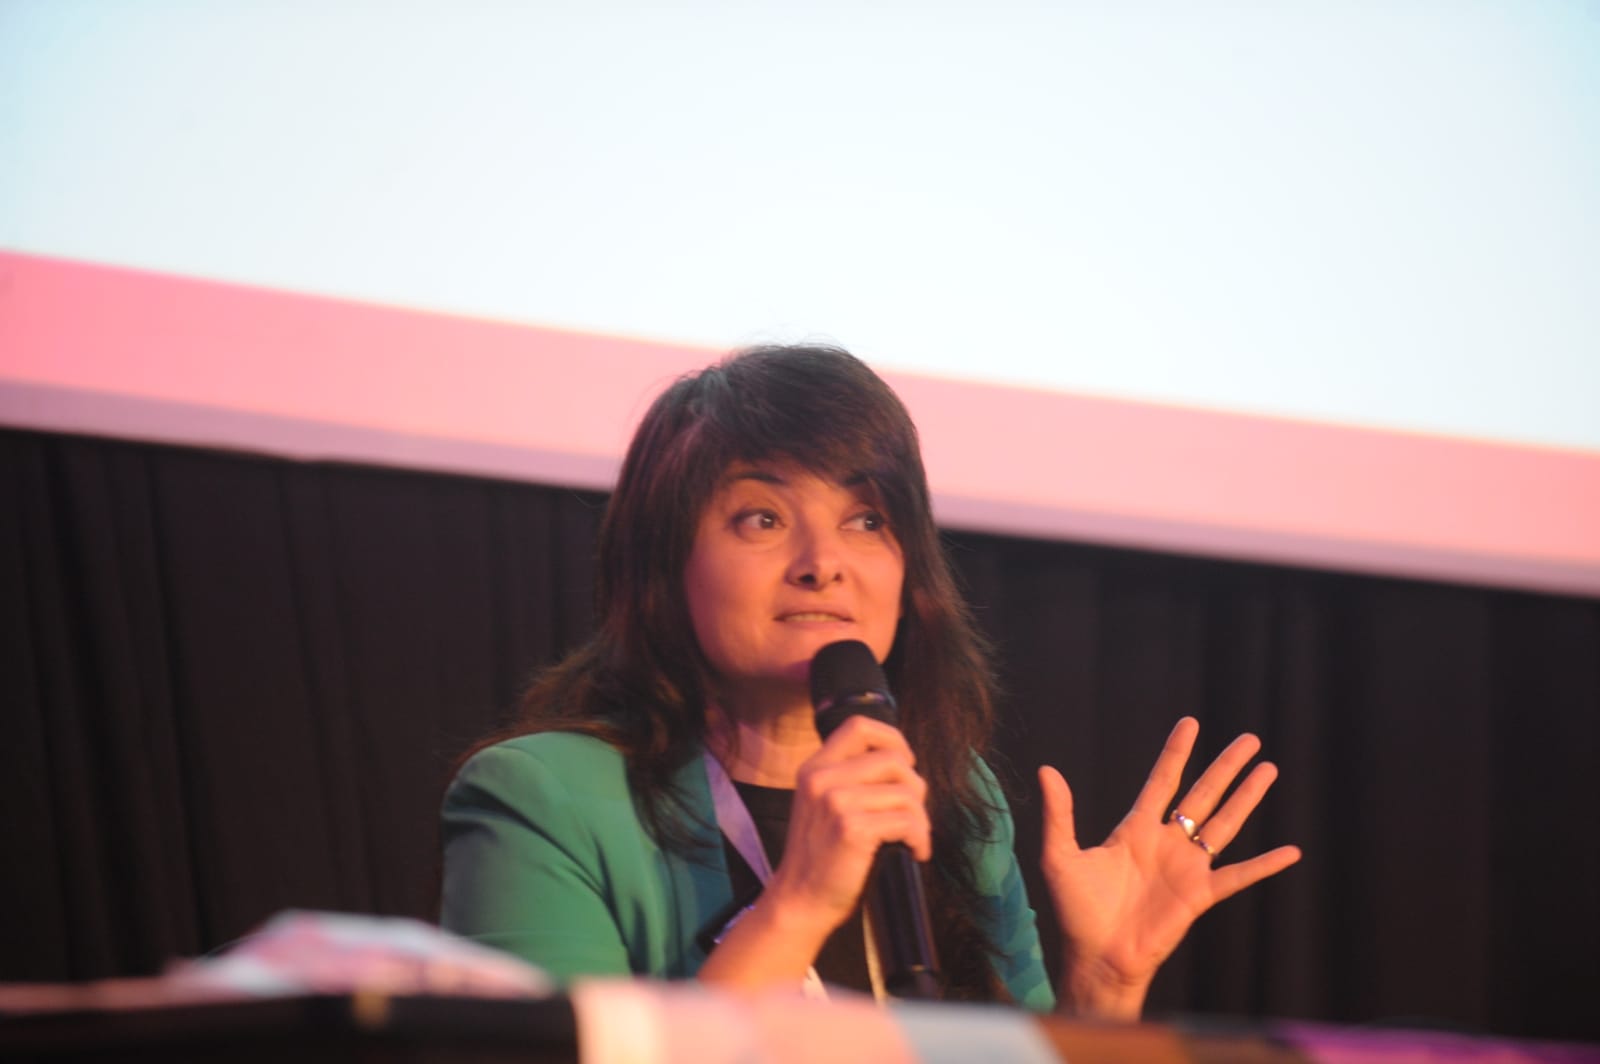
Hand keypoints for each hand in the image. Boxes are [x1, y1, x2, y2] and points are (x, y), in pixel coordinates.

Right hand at [767, 715, 931, 936]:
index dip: (892, 738)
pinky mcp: (852, 829)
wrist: (800, 900)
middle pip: (893, 759)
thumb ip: (848, 778)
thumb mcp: (822, 804)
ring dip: (920, 818)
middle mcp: (822, 779)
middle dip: (914, 787)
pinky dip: (920, 838)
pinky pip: (908, 821)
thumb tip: (903, 764)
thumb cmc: (821, 857)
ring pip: (906, 792)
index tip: (903, 764)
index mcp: (814, 768)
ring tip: (912, 838)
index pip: (859, 726)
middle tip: (911, 815)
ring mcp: (835, 802)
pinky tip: (914, 852)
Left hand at [1038, 717, 1300, 1019]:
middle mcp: (1165, 843)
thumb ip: (1059, 814)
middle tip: (1250, 739)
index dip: (1176, 753)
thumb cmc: (1075, 912)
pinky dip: (1264, 865)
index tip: (1191, 723)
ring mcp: (1186, 868)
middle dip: (1225, 766)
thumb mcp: (1059, 857)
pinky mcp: (1200, 895)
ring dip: (1247, 797)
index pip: (1162, 781)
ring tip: (1268, 769)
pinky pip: (1238, 876)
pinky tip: (1290, 851)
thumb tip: (1046, 769)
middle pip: (1202, 795)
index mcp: (1134, 830)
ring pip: (1224, 824)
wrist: (1096, 958)